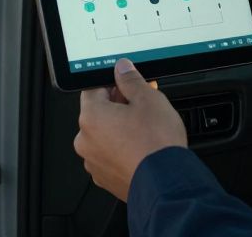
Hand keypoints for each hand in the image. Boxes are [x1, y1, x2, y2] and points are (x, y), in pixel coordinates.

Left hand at [73, 58, 186, 200]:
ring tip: (145, 128)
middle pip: (99, 113)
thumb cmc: (156, 143)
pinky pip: (110, 156)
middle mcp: (86, 141)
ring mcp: (94, 162)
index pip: (93, 89)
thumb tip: (122, 69)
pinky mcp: (105, 178)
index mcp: (91, 117)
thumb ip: (131, 80)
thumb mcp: (148, 99)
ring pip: (104, 136)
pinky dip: (122, 150)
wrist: (166, 182)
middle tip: (142, 105)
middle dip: (119, 106)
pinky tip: (141, 147)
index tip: (126, 85)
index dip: (113, 84)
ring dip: (120, 129)